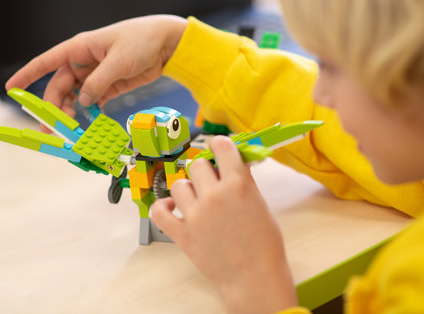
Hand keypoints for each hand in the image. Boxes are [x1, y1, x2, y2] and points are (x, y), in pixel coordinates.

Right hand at [5, 15, 186, 120]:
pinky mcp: (109, 85)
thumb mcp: (119, 61)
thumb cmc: (141, 42)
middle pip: (60, 87)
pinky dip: (89, 113)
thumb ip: (98, 83)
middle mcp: (84, 61)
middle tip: (53, 129)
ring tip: (72, 129)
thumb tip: (82, 103)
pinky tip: (89, 124)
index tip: (12, 90)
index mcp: (80, 48)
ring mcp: (96, 74)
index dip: (27, 75)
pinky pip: (92, 101)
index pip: (46, 61)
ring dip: (71, 112)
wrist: (167, 44)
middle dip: (54, 108)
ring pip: (75, 97)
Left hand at [151, 136, 297, 312]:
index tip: (218, 149)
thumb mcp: (260, 204)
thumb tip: (234, 159)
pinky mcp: (181, 234)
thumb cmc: (264, 244)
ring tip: (196, 200)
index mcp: (238, 185)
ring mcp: (195, 215)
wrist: (254, 277)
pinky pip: (159, 211)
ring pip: (178, 185)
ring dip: (187, 189)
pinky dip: (163, 207)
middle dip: (205, 170)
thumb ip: (244, 179)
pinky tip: (174, 208)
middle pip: (197, 165)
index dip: (219, 145)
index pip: (221, 146)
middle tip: (211, 182)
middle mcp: (214, 196)